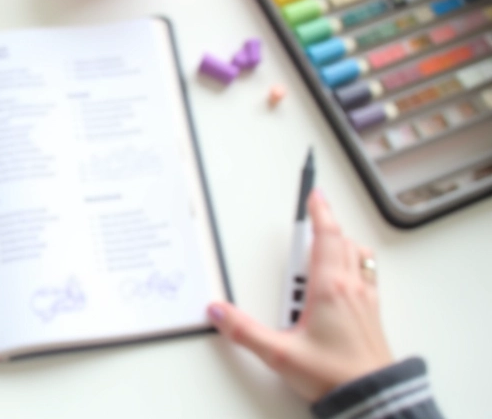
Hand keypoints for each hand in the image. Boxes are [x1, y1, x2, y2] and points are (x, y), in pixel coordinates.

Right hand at [207, 190, 392, 401]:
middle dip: (325, 226)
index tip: (313, 194)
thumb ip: (244, 331)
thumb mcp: (280, 354)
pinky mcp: (372, 315)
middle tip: (307, 222)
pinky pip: (366, 276)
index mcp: (330, 289)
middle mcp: (352, 289)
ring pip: (359, 257)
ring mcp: (366, 301)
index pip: (326, 236)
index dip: (319, 211)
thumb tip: (219, 312)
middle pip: (343, 242)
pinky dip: (354, 265)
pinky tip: (340, 281)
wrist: (374, 399)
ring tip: (318, 254)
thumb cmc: (336, 376)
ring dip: (342, 245)